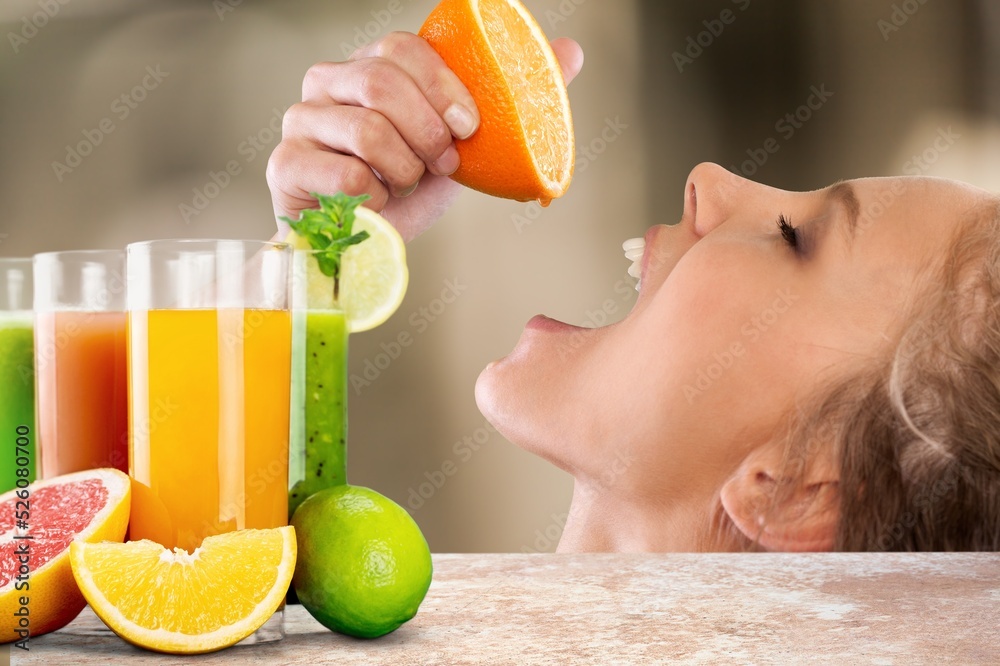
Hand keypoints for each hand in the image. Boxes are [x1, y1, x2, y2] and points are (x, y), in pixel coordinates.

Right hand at [267, 31, 583, 241]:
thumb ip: (511, 97)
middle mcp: (328, 83)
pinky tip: (378, 204)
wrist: (368, 244)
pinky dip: (377, 198)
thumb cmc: (412, 184)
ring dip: (405, 168)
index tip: (469, 127)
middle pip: (380, 81)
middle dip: (428, 132)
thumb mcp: (464, 141)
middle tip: (442, 164)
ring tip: (406, 185)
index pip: (401, 46)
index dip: (442, 86)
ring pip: (366, 128)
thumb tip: (571, 51)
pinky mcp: (285, 165)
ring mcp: (301, 121)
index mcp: (370, 67)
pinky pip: (344, 174)